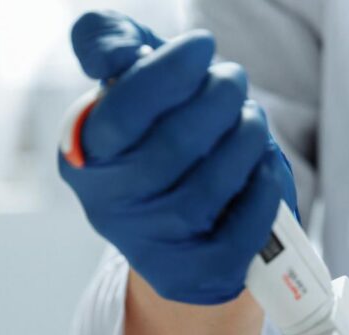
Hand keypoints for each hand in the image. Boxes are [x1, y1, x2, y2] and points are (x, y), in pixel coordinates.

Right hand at [59, 11, 298, 304]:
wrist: (176, 232)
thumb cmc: (154, 139)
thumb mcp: (126, 86)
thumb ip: (109, 44)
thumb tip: (118, 51)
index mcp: (83, 157)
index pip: (122, 112)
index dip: (170, 72)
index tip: (203, 47)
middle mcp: (108, 207)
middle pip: (172, 149)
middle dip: (217, 101)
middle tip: (234, 80)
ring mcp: (150, 246)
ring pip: (205, 193)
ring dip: (244, 142)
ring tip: (253, 120)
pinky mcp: (192, 276)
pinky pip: (237, 237)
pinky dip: (262, 194)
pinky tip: (265, 167)